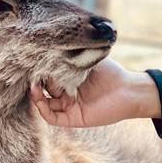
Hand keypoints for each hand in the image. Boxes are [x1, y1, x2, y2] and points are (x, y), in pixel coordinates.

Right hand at [30, 58, 160, 127]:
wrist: (128, 89)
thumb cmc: (110, 71)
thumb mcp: (86, 59)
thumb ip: (71, 54)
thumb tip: (52, 44)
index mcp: (69, 79)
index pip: (47, 76)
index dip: (39, 71)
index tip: (33, 61)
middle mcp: (66, 93)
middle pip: (43, 90)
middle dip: (36, 82)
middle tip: (33, 73)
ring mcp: (69, 106)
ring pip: (44, 105)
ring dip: (36, 96)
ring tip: (33, 86)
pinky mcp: (73, 118)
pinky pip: (52, 118)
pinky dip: (43, 110)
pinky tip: (40, 99)